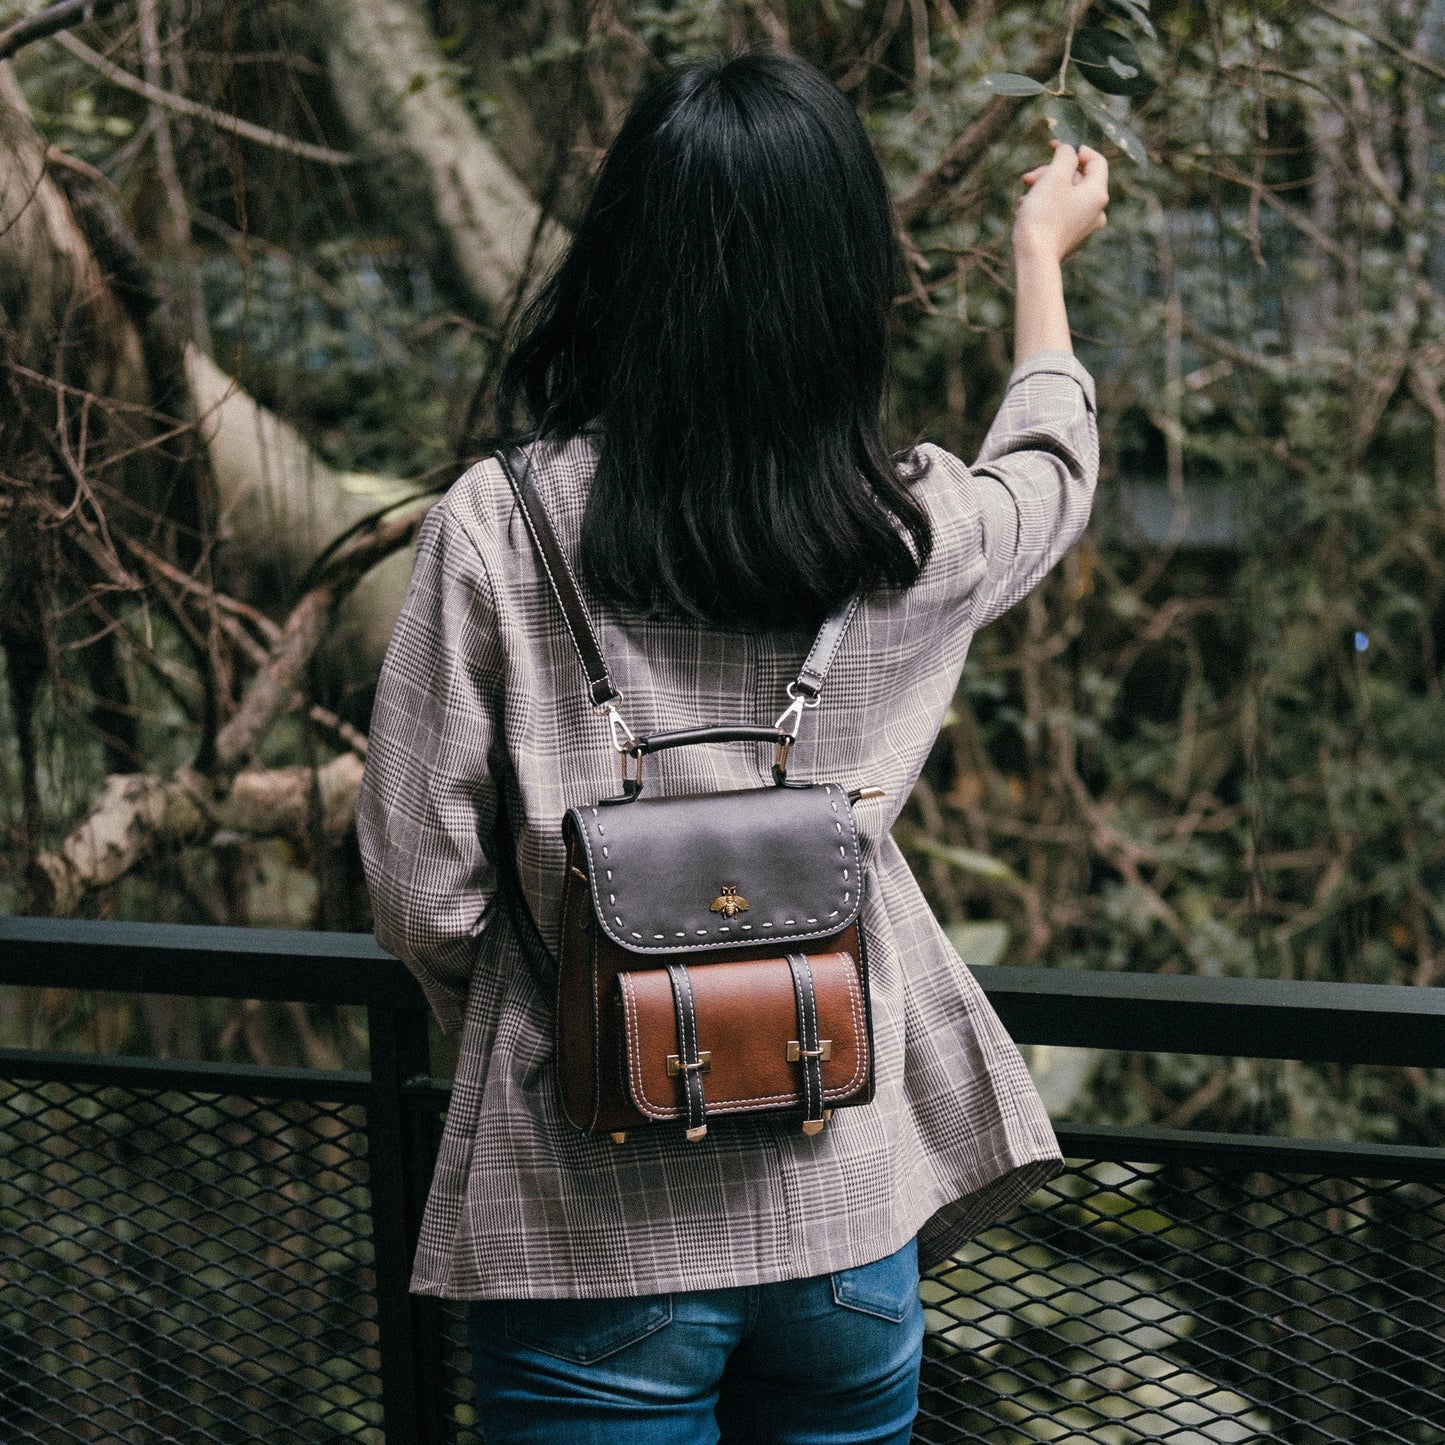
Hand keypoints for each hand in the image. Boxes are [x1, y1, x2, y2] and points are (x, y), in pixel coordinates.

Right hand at [1012, 140, 1108, 264]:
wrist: (1034, 259)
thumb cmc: (1043, 216)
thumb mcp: (1054, 177)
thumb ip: (1065, 156)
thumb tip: (1069, 151)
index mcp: (1098, 193)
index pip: (1096, 161)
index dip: (1076, 149)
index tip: (1054, 146)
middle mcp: (1097, 211)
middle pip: (1078, 179)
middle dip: (1052, 173)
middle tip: (1028, 178)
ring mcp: (1085, 227)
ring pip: (1067, 197)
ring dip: (1045, 190)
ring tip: (1024, 197)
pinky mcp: (1072, 239)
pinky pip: (1062, 214)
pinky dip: (1046, 207)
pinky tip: (1027, 211)